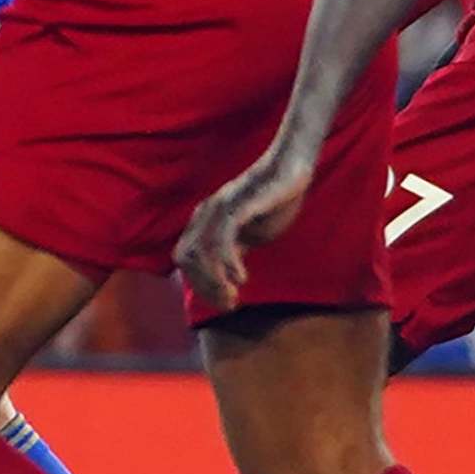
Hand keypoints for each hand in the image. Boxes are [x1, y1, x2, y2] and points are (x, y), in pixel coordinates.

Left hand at [174, 145, 316, 310]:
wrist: (290, 170)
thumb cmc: (272, 202)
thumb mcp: (250, 233)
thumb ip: (233, 250)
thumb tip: (226, 277)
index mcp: (204, 221)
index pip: (184, 259)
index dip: (199, 285)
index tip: (225, 302)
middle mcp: (204, 213)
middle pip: (185, 258)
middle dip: (204, 287)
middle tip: (229, 303)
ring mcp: (218, 208)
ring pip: (199, 251)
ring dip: (213, 280)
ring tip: (233, 296)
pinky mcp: (237, 205)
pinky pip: (222, 237)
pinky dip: (227, 263)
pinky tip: (241, 278)